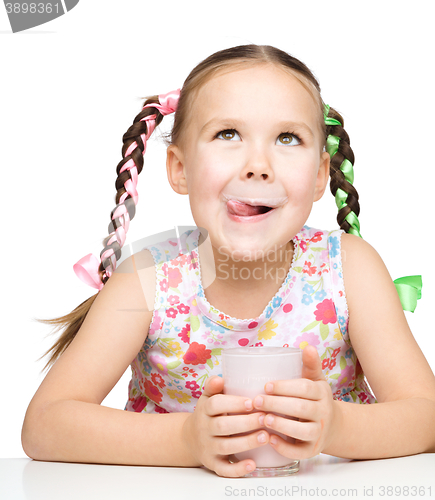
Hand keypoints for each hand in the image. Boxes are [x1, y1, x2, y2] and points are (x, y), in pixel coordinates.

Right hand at [182, 375, 269, 476]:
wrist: (190, 438)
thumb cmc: (207, 414)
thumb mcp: (207, 398)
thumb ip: (213, 387)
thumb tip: (221, 378)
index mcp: (204, 410)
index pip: (215, 405)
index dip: (233, 403)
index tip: (251, 402)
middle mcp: (204, 429)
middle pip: (223, 426)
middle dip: (245, 423)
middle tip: (265, 418)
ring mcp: (207, 447)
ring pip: (226, 447)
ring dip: (247, 443)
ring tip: (265, 436)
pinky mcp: (212, 464)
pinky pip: (224, 469)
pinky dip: (238, 469)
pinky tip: (253, 464)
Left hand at [252, 345, 339, 459]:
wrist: (332, 426)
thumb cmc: (314, 398)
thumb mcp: (315, 380)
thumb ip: (310, 364)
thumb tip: (307, 346)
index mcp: (322, 393)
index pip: (304, 388)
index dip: (285, 387)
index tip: (266, 386)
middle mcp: (323, 413)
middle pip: (300, 409)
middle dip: (276, 405)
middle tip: (256, 401)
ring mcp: (319, 433)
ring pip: (302, 432)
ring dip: (281, 425)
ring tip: (262, 419)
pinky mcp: (313, 450)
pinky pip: (300, 452)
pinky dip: (285, 448)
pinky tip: (270, 439)